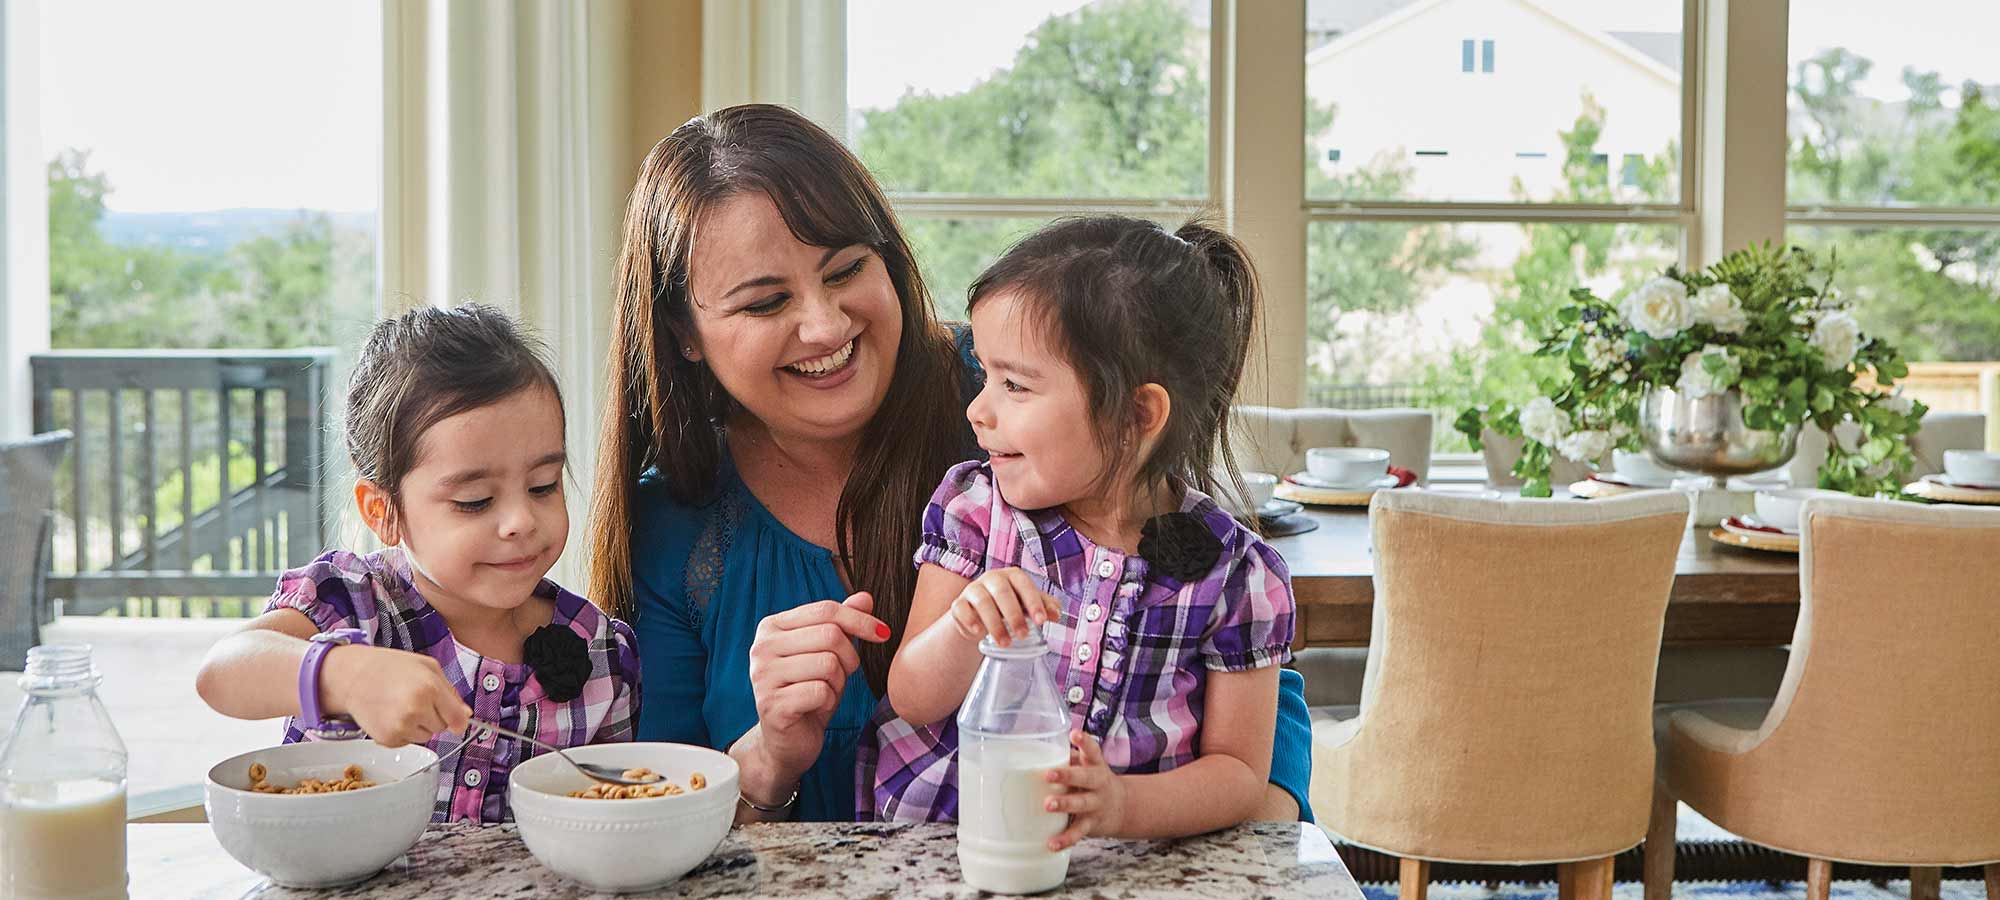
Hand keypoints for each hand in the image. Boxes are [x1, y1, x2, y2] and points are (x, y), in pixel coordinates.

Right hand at [320, 644, 470, 747]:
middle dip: (434, 716)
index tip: (457, 719)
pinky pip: (408, 742)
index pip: (458, 719)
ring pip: (426, 736)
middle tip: (415, 699)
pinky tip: (391, 715)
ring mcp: (400, 727)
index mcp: (429, 688)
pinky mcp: (388, 740)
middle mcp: (415, 710)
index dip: (459, 719)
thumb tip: (466, 716)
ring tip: (401, 705)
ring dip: (419, 725)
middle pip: (442, 727)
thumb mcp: (427, 667)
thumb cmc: (390, 667)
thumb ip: (451, 692)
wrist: (352, 677)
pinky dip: (403, 732)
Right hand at [746, 592, 890, 777]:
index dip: (860, 620)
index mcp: (772, 627)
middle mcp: (761, 648)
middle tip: (842, 675)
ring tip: (825, 692)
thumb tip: (866, 597)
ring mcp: (762, 676)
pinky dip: (829, 701)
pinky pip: (821, 692)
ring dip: (839, 682)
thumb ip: (842, 624)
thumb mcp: (828, 654)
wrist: (786, 741)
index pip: (825, 609)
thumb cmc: (808, 692)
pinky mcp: (772, 705)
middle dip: (849, 657)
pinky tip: (817, 707)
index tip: (883, 633)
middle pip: (830, 635)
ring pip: (828, 664)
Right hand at [946, 568, 1060, 646]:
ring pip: (982, 601)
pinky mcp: (959, 603)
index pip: (1024, 585)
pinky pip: (961, 608)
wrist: (980, 617)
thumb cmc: (1009, 608)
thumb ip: (1044, 607)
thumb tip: (1056, 614)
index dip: (1033, 602)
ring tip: (1004, 643)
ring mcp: (974, 590)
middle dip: (1014, 615)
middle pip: (1002, 592)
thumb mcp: (1027, 606)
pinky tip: (978, 632)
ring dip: (994, 624)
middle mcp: (993, 579)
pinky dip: (969, 620)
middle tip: (1023, 635)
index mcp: (1012, 577)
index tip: (1041, 621)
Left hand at [1044, 729, 1126, 849]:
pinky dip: (1065, 839)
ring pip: (1082, 804)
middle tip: (1048, 774)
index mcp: (1096, 766)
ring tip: (1048, 804)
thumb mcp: (1086, 767)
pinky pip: (1078, 832)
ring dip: (1065, 804)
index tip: (1075, 734)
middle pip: (1086, 777)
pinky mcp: (1092, 824)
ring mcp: (1096, 804)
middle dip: (1068, 775)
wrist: (1121, 807)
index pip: (1093, 750)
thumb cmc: (1093, 781)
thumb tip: (1032, 752)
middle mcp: (1099, 783)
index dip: (1085, 742)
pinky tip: (1052, 843)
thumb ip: (1066, 760)